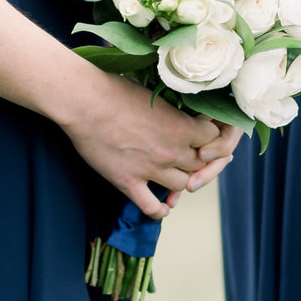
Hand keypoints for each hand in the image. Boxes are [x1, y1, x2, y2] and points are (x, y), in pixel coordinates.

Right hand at [61, 71, 241, 215]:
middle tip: (192, 158)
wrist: (86, 103)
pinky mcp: (129, 182)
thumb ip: (172, 109)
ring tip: (177, 178)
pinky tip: (163, 207)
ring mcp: (151, 170)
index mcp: (181, 127)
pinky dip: (160, 210)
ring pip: (182, 186)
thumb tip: (178, 110)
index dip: (210, 137)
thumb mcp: (155, 95)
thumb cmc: (116, 90)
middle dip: (200, 161)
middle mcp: (172, 152)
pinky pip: (152, 208)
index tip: (202, 135)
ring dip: (182, 183)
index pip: (213, 140)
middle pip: (200, 165)